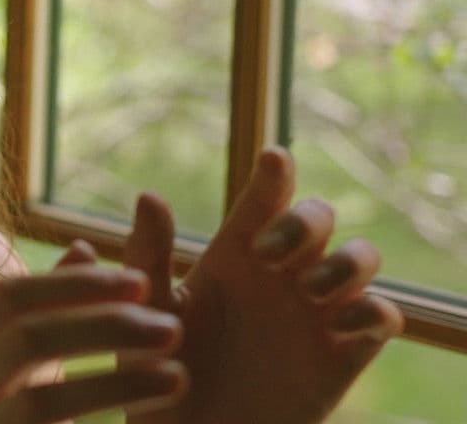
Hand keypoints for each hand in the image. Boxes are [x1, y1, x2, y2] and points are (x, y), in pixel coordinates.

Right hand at [0, 263, 188, 423]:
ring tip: (177, 378)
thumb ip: (39, 311)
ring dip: (116, 384)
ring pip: (40, 403)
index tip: (142, 281)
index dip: (76, 285)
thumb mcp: (1, 363)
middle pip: (26, 338)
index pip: (7, 297)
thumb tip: (85, 249)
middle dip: (105, 326)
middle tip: (171, 328)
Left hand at [121, 147, 404, 423]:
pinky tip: (343, 325)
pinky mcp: (344, 353)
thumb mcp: (148, 312)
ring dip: (344, 263)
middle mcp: (281, 275)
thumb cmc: (160, 373)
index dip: (274, 174)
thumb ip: (148, 254)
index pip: (262, 199)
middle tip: (267, 255)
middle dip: (303, 222)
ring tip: (308, 291)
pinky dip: (374, 312)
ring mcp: (317, 311)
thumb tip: (149, 195)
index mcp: (234, 255)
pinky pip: (383, 316)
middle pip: (318, 216)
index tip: (273, 158)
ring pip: (360, 257)